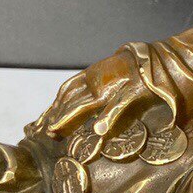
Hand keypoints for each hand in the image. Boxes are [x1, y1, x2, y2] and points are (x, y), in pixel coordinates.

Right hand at [35, 56, 153, 139]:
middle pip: (69, 103)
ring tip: (49, 118)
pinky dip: (62, 93)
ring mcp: (90, 76)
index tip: (52, 132)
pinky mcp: (91, 71)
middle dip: (57, 117)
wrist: (145, 60)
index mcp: (102, 94)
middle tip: (48, 131)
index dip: (64, 121)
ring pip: (67, 92)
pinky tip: (59, 99)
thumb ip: (112, 114)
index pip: (77, 110)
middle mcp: (92, 84)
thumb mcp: (131, 99)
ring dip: (57, 106)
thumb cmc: (141, 83)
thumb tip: (97, 131)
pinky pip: (71, 83)